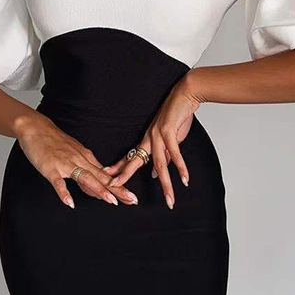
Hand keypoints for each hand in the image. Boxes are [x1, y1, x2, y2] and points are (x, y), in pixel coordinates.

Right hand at [15, 114, 138, 208]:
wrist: (37, 128)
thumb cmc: (55, 142)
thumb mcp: (75, 154)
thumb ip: (85, 170)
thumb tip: (95, 187)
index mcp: (86, 158)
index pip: (106, 176)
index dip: (119, 187)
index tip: (132, 197)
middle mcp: (79, 160)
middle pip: (101, 177)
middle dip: (117, 190)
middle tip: (131, 200)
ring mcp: (65, 164)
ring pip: (85, 178)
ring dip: (98, 190)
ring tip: (110, 201)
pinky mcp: (51, 168)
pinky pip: (58, 182)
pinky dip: (64, 192)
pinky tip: (69, 203)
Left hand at [102, 74, 202, 208]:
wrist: (185, 95)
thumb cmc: (178, 116)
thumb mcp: (170, 138)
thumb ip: (164, 156)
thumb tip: (157, 172)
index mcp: (147, 140)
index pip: (131, 157)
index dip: (120, 168)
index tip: (109, 179)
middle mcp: (149, 138)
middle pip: (136, 161)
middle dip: (126, 176)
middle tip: (116, 187)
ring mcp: (158, 135)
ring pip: (159, 164)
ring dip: (166, 184)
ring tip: (169, 199)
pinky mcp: (169, 131)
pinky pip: (175, 153)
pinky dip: (181, 167)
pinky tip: (184, 179)